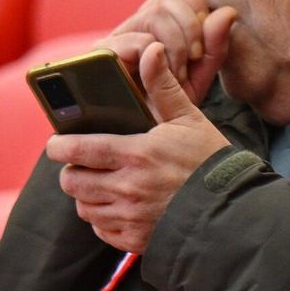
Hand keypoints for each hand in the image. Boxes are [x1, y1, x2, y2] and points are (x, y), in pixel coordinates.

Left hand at [46, 42, 232, 252]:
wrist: (233, 210)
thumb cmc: (210, 160)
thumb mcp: (189, 119)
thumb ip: (163, 87)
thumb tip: (150, 50)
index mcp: (136, 154)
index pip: (78, 150)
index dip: (59, 146)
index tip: (56, 143)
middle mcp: (127, 188)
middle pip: (72, 182)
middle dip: (72, 171)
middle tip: (82, 164)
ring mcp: (130, 217)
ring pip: (83, 206)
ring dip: (86, 195)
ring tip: (100, 184)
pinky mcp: (135, 240)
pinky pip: (101, 229)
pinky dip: (102, 219)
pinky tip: (118, 206)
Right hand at [101, 0, 236, 107]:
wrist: (141, 137)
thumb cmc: (169, 106)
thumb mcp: (199, 76)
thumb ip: (215, 46)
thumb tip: (228, 11)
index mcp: (159, 20)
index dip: (200, 11)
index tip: (203, 49)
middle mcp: (136, 21)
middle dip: (191, 28)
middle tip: (193, 61)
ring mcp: (117, 34)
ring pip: (157, 12)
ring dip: (177, 44)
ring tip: (177, 75)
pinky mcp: (102, 51)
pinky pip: (139, 39)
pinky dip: (158, 57)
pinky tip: (161, 78)